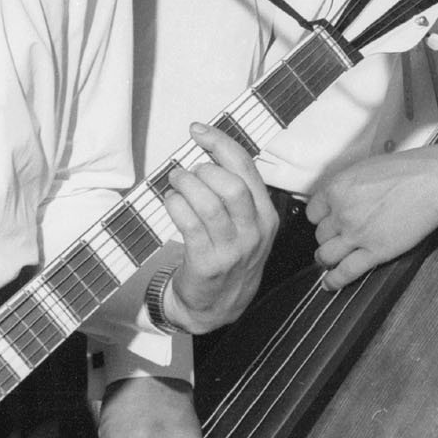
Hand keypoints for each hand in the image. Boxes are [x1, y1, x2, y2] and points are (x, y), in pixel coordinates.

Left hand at [161, 122, 279, 332]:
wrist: (218, 306)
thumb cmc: (229, 257)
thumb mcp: (247, 226)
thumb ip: (237, 193)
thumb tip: (209, 152)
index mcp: (266, 215)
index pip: (246, 169)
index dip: (220, 143)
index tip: (198, 131)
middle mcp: (254, 232)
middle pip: (231, 185)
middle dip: (203, 169)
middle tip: (186, 170)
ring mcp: (232, 250)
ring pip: (209, 203)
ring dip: (186, 185)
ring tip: (176, 183)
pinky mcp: (208, 263)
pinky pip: (189, 224)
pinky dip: (176, 205)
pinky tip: (172, 202)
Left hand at [304, 145, 437, 290]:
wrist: (436, 181)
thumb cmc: (410, 170)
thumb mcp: (368, 168)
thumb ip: (351, 186)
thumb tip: (345, 198)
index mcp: (338, 187)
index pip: (313, 212)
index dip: (321, 219)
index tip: (327, 223)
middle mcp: (342, 211)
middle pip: (320, 235)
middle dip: (328, 238)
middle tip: (337, 240)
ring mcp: (357, 233)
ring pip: (327, 255)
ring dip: (327, 260)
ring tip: (329, 263)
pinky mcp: (375, 251)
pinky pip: (346, 271)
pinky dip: (335, 281)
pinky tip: (330, 284)